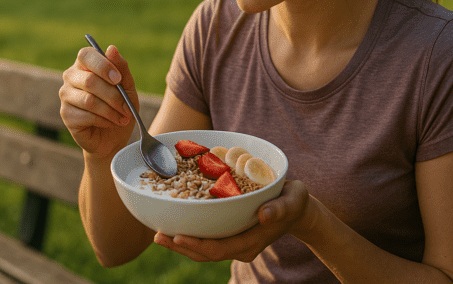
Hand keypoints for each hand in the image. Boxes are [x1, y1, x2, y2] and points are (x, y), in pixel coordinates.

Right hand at [59, 45, 138, 158]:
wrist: (114, 136)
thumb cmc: (121, 106)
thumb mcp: (127, 86)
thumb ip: (121, 67)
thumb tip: (111, 48)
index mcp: (86, 64)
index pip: (86, 54)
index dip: (103, 65)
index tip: (118, 79)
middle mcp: (71, 76)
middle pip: (90, 80)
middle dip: (113, 96)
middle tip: (127, 107)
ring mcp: (66, 95)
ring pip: (89, 100)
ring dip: (111, 111)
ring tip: (123, 117)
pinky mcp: (65, 114)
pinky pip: (86, 115)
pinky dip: (104, 120)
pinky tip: (110, 123)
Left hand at [153, 180, 314, 262]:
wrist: (296, 207)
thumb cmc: (294, 201)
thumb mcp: (293, 200)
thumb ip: (280, 208)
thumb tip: (264, 215)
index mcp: (252, 242)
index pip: (219, 249)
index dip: (197, 245)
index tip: (177, 235)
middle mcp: (241, 247)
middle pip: (205, 253)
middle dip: (180, 246)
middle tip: (157, 235)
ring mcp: (234, 243)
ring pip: (202, 250)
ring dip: (180, 243)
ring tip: (158, 233)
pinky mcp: (230, 236)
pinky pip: (206, 240)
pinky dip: (190, 234)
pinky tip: (174, 224)